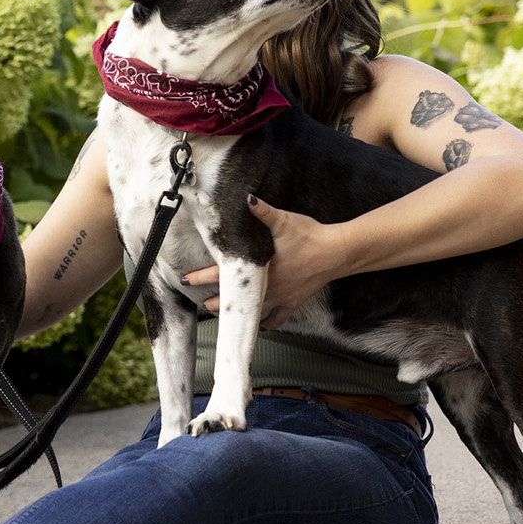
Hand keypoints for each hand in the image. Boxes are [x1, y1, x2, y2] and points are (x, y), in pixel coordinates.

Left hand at [181, 197, 352, 327]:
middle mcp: (266, 287)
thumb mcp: (284, 220)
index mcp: (257, 268)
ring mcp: (280, 297)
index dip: (201, 277)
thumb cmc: (310, 235)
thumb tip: (246, 197)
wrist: (337, 253)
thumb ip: (262, 211)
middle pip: (233, 298)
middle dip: (215, 301)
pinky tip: (261, 326)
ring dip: (237, 313)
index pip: (220, 274)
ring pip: (252, 311)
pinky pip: (278, 318)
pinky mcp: (294, 302)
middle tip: (200, 303)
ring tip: (224, 315)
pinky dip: (268, 323)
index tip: (185, 280)